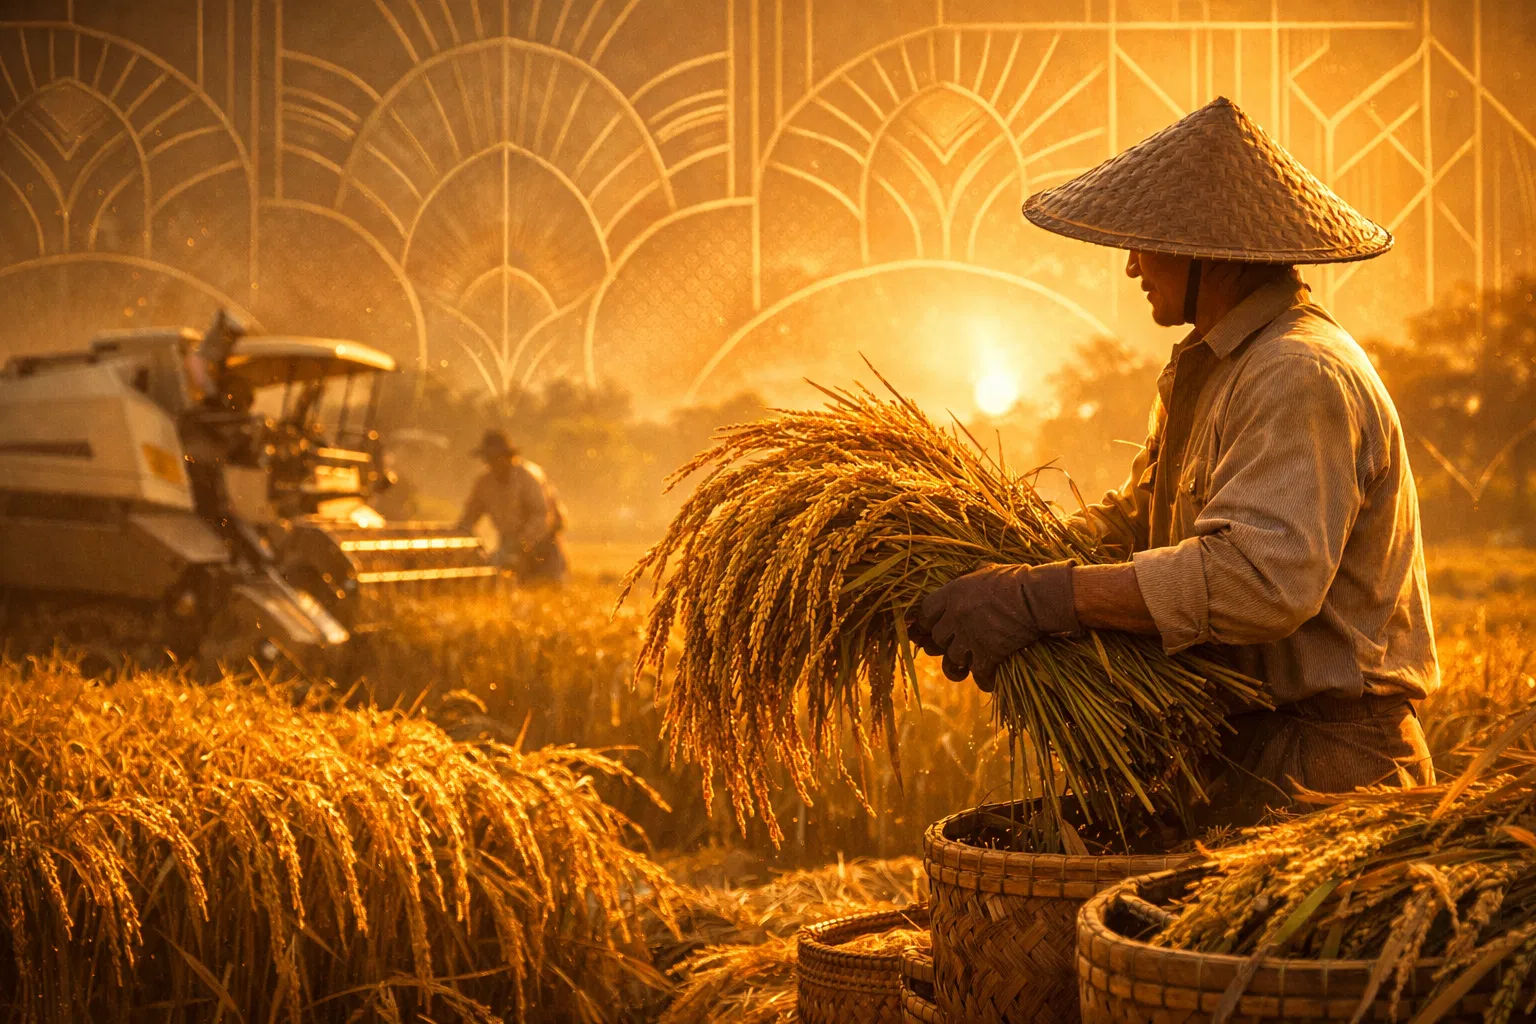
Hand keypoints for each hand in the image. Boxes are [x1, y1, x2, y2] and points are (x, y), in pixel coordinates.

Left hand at [908, 562, 1078, 691]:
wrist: (1038, 597)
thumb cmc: (1016, 579)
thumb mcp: (986, 571)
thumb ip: (970, 578)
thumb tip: (967, 576)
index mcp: (953, 593)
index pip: (925, 612)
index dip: (926, 623)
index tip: (930, 629)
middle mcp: (956, 616)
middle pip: (937, 638)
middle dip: (943, 644)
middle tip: (952, 646)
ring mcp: (971, 636)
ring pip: (952, 659)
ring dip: (959, 664)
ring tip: (966, 666)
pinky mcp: (989, 653)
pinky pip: (978, 674)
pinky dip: (983, 679)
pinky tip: (988, 679)